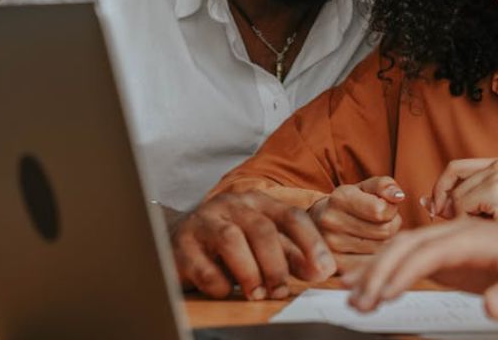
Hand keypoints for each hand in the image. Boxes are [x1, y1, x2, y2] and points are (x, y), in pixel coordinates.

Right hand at [170, 191, 335, 299]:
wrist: (172, 240)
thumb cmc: (227, 243)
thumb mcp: (261, 243)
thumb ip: (291, 254)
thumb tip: (321, 270)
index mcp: (257, 202)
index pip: (291, 216)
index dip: (311, 242)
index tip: (325, 270)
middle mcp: (231, 206)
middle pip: (262, 229)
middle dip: (277, 264)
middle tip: (281, 291)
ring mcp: (203, 222)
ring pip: (231, 240)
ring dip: (250, 272)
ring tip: (258, 294)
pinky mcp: (180, 245)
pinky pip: (203, 266)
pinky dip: (219, 284)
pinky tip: (225, 291)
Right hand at [308, 176, 405, 266]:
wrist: (318, 225)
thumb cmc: (349, 204)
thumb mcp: (365, 188)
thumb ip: (384, 186)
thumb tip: (399, 196)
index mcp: (340, 198)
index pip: (382, 210)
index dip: (391, 209)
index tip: (384, 207)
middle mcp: (332, 222)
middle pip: (385, 231)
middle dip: (390, 225)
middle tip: (380, 222)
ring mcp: (331, 246)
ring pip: (381, 249)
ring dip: (385, 242)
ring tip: (372, 234)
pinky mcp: (336, 265)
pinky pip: (372, 264)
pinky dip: (376, 257)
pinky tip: (368, 248)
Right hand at [341, 220, 497, 316]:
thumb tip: (491, 305)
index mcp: (476, 236)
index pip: (428, 251)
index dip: (402, 273)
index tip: (382, 297)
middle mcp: (459, 232)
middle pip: (407, 244)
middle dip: (379, 271)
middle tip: (358, 303)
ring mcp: (453, 241)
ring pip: (404, 248)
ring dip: (378, 270)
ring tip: (355, 298)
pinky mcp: (451, 255)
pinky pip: (411, 257)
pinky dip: (387, 270)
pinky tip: (369, 285)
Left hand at [429, 157, 497, 227]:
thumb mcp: (488, 211)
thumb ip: (458, 203)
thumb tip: (425, 200)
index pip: (455, 168)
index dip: (441, 188)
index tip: (436, 209)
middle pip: (452, 180)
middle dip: (447, 205)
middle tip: (459, 224)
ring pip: (456, 196)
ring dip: (462, 216)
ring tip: (487, 227)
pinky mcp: (497, 189)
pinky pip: (462, 206)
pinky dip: (467, 221)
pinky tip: (488, 228)